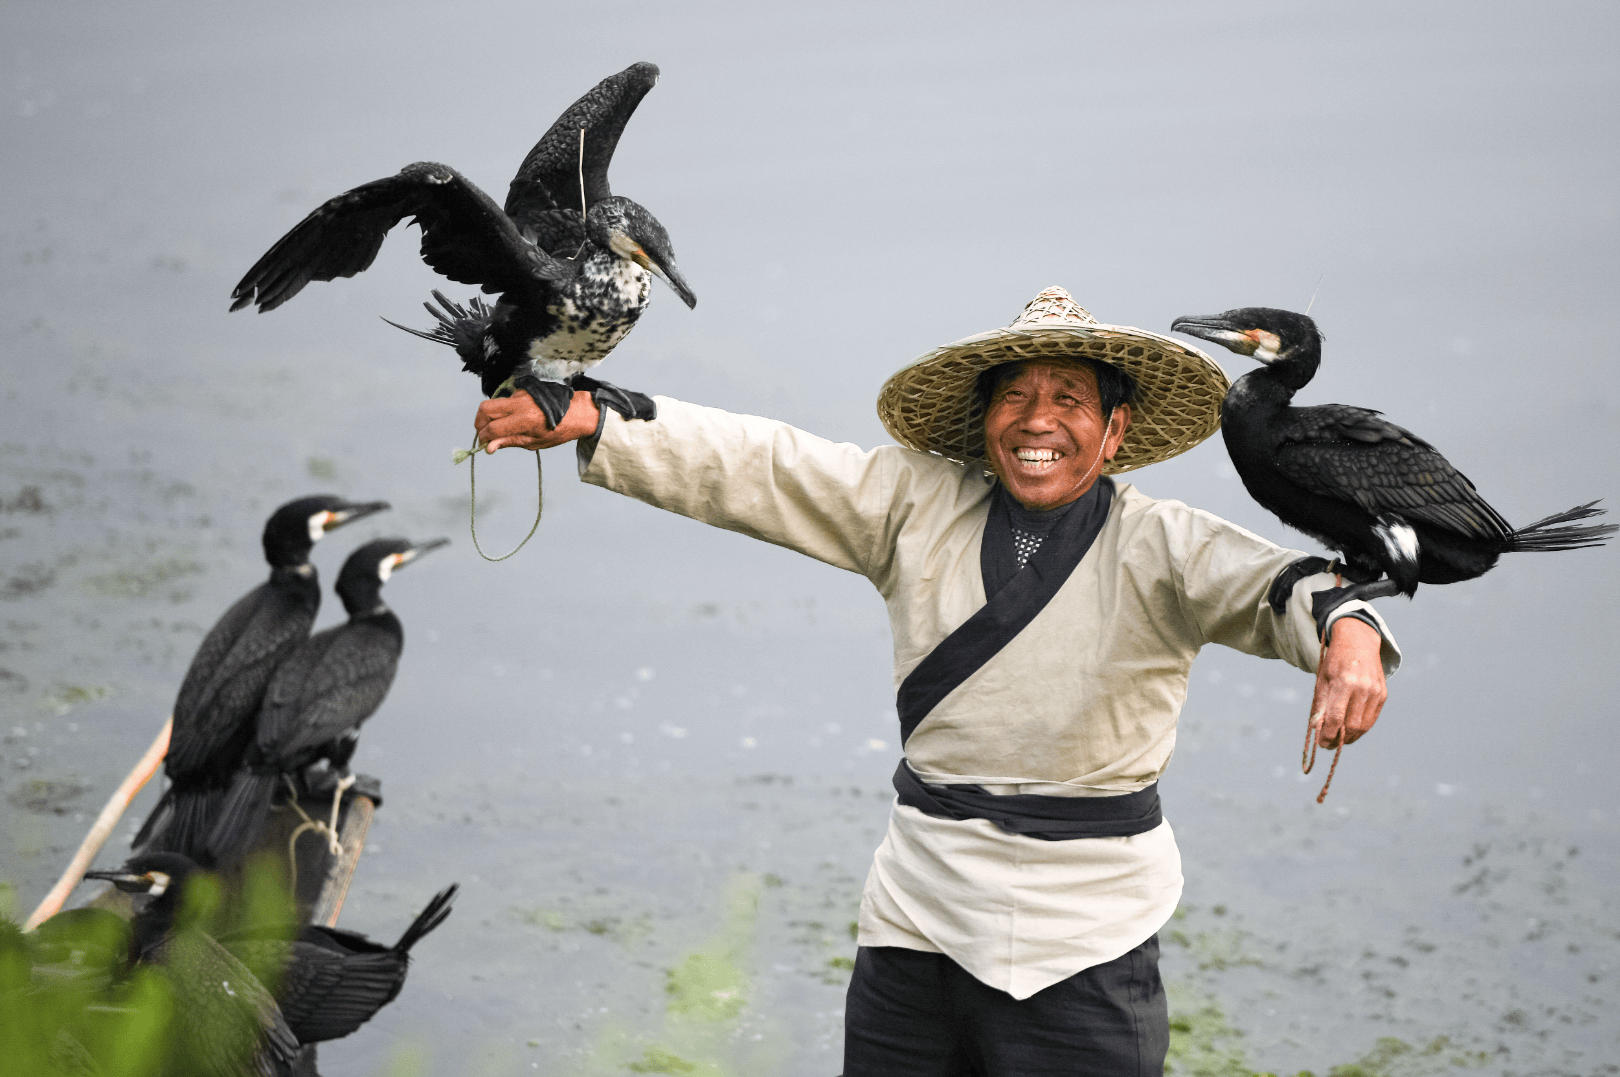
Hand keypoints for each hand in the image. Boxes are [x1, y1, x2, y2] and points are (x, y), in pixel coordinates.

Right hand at [474, 390, 600, 452]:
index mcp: (525, 420)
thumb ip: (510, 442)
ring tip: (500, 429)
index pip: (493, 428)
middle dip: (479, 423)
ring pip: (494, 403)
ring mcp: (520, 394)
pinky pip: (505, 401)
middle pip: (485, 408)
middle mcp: (520, 403)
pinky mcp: (522, 390)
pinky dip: (503, 411)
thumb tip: (489, 447)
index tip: (485, 445)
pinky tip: (513, 420)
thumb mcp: (535, 442)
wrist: (578, 412)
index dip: (484, 438)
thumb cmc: (559, 430)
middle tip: (484, 434)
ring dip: (491, 417)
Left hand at [1309, 617, 1386, 748]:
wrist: (1358, 643)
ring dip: (1351, 737)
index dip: (1328, 734)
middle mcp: (1363, 688)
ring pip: (1364, 726)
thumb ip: (1320, 705)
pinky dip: (1361, 728)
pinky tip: (1351, 731)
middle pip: (1352, 725)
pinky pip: (1372, 719)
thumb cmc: (1335, 662)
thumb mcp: (1322, 680)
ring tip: (1338, 740)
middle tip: (1328, 744)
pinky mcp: (1383, 695)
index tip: (1321, 743)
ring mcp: (1376, 692)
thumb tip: (1316, 730)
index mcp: (1344, 683)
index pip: (1336, 717)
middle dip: (1339, 739)